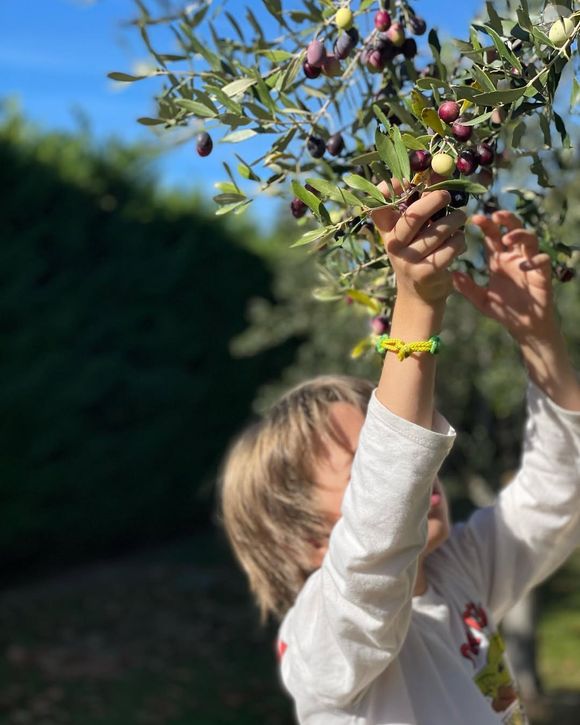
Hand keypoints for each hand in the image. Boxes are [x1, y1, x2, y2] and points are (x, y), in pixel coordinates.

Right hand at [372, 181, 466, 304]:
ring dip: (455, 221)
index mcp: (387, 231)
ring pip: (439, 231)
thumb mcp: (413, 231)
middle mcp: (393, 245)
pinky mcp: (426, 272)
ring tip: (460, 219)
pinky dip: (460, 241)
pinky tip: (458, 242)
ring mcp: (408, 260)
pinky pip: (451, 247)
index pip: (377, 208)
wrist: (419, 294)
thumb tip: (438, 169)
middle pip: (412, 216)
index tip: (403, 180)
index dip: (386, 191)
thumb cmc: (418, 253)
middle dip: (433, 201)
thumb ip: (420, 203)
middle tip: (447, 195)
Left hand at [452, 210, 556, 344]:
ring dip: (519, 234)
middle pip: (512, 229)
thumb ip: (467, 288)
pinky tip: (524, 265)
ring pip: (529, 239)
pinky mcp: (542, 274)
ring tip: (506, 239)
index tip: (475, 218)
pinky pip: (543, 259)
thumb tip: (452, 274)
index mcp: (498, 260)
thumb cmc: (504, 311)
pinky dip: (535, 259)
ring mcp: (529, 263)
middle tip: (495, 215)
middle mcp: (514, 257)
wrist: (524, 326)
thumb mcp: (481, 300)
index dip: (486, 225)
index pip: (492, 236)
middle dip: (506, 219)